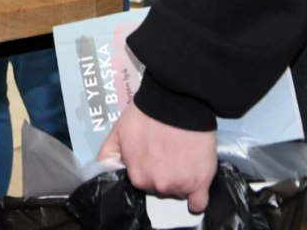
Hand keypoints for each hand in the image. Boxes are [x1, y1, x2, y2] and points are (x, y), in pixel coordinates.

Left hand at [96, 102, 216, 213]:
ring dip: (180, 180)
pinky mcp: (200, 183)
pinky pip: (199, 203)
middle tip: (168, 153)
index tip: (153, 157)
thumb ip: (108, 155)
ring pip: (179, 191)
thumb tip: (105, 171)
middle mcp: (158, 186)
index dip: (148, 169)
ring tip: (182, 156)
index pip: (143, 183)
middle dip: (163, 174)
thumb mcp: (118, 133)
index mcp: (138, 177)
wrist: (176, 103)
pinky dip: (197, 198)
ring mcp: (180, 185)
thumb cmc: (145, 115)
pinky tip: (196, 186)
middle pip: (161, 188)